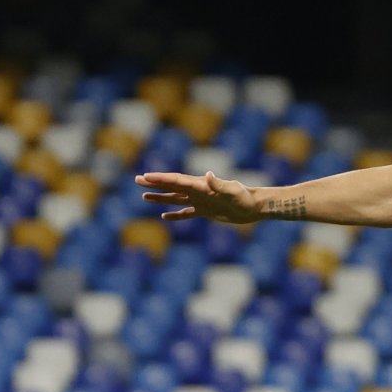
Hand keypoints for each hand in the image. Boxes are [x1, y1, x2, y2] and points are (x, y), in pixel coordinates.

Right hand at [134, 171, 258, 222]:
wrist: (255, 206)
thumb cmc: (245, 197)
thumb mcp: (233, 191)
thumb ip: (220, 184)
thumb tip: (208, 175)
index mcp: (201, 185)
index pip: (177, 180)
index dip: (160, 178)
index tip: (145, 177)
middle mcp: (198, 191)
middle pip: (172, 186)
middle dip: (154, 184)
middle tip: (137, 180)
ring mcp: (201, 201)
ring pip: (176, 199)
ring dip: (160, 197)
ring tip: (144, 196)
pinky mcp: (206, 212)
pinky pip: (186, 213)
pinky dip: (176, 215)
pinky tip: (164, 216)